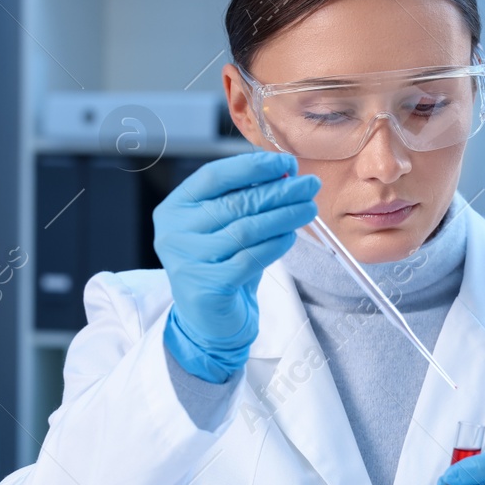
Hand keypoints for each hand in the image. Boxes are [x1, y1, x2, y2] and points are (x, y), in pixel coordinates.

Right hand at [153, 151, 319, 382]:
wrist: (209, 320)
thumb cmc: (220, 265)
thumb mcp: (225, 226)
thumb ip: (245, 199)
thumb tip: (285, 174)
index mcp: (175, 207)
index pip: (214, 176)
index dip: (253, 166)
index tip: (286, 164)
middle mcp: (174, 231)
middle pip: (235, 202)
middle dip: (279, 191)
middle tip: (309, 186)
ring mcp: (187, 260)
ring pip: (246, 229)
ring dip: (284, 216)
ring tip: (308, 209)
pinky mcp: (207, 286)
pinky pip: (251, 258)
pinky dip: (276, 244)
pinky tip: (291, 236)